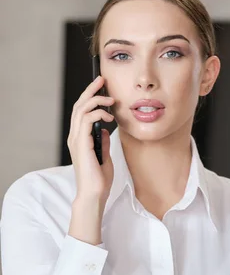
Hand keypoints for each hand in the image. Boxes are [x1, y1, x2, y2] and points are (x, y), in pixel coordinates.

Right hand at [67, 75, 114, 203]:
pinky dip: (98, 113)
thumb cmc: (99, 180)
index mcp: (79, 139)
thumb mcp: (104, 156)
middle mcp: (75, 137)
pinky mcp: (81, 143)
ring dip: (96, 100)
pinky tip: (110, 117)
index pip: (82, 112)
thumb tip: (106, 130)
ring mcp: (76, 139)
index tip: (102, 88)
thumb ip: (103, 142)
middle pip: (79, 105)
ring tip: (110, 99)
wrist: (95, 194)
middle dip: (91, 90)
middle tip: (102, 80)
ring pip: (81, 109)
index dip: (90, 97)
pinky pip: (87, 119)